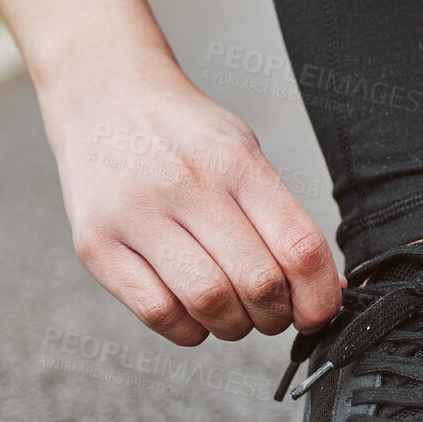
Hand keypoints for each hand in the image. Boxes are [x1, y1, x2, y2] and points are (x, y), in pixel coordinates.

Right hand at [42, 56, 341, 345]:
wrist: (100, 93)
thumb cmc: (181, 133)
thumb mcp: (241, 151)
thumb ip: (281, 216)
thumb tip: (327, 289)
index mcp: (235, 161)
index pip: (299, 246)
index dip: (320, 297)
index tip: (318, 312)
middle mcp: (186, 184)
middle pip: (258, 282)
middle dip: (277, 316)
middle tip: (272, 312)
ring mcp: (136, 215)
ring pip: (209, 302)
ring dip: (234, 326)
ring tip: (232, 313)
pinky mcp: (95, 244)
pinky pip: (157, 313)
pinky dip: (188, 329)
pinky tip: (191, 311)